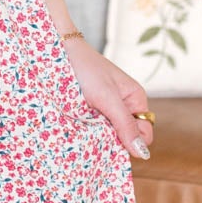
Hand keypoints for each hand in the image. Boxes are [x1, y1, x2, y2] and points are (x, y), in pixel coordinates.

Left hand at [61, 34, 153, 158]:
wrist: (58, 49)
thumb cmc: (86, 69)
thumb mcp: (107, 97)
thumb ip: (124, 123)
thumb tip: (143, 153)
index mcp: (135, 100)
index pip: (143, 135)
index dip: (131, 143)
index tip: (110, 141)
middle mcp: (123, 106)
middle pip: (125, 137)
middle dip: (111, 140)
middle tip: (93, 133)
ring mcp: (105, 108)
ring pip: (108, 134)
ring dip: (97, 136)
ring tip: (82, 126)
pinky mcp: (89, 109)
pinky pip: (93, 128)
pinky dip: (86, 130)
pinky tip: (76, 125)